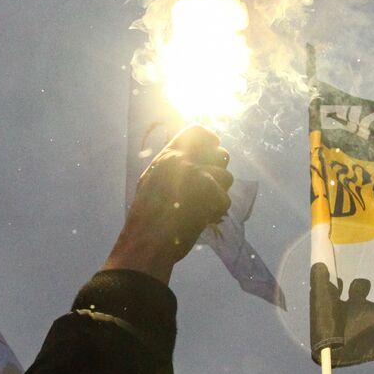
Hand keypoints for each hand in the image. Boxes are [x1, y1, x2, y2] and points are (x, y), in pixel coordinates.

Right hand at [103, 124, 232, 282]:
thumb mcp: (153, 182)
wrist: (146, 241)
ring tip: (200, 208)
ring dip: (218, 196)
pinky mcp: (207, 188)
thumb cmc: (147, 219)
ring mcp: (196, 171)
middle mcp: (182, 158)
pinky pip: (225, 199)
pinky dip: (216, 213)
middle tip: (208, 192)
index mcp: (168, 155)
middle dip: (220, 173)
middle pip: (221, 154)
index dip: (212, 143)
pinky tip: (200, 219)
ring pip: (227, 178)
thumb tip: (195, 163)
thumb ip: (173, 168)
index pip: (199, 132)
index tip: (213, 156)